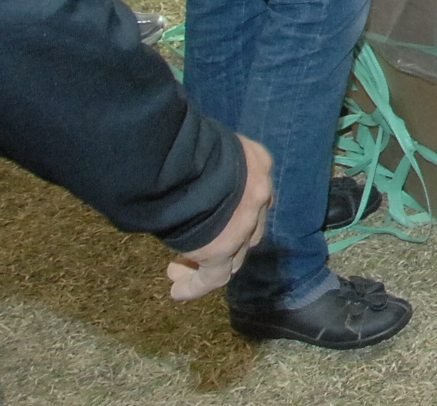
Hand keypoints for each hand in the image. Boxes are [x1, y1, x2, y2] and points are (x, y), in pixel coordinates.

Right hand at [166, 135, 271, 301]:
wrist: (178, 157)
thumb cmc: (181, 144)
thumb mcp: (204, 145)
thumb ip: (206, 164)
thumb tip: (183, 172)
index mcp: (256, 162)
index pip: (252, 193)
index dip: (234, 210)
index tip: (210, 218)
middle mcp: (258, 192)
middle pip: (248, 226)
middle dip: (226, 240)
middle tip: (194, 247)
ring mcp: (245, 223)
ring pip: (235, 254)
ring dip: (211, 264)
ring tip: (179, 269)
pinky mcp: (223, 248)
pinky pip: (214, 276)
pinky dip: (196, 286)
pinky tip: (178, 291)